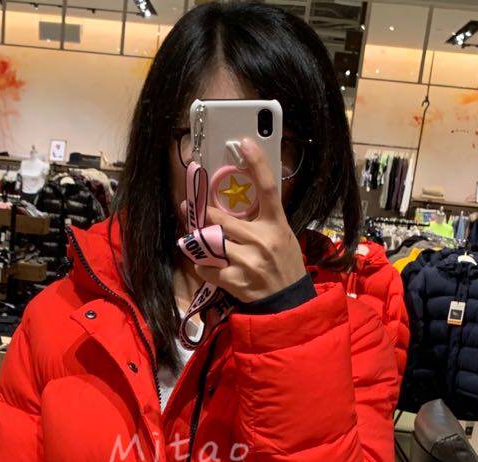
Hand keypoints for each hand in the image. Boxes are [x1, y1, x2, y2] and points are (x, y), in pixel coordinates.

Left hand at [185, 138, 306, 303]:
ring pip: (211, 242)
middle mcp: (262, 239)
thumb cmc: (284, 265)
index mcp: (277, 224)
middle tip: (189, 205)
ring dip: (199, 241)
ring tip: (194, 238)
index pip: (268, 188)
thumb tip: (240, 200)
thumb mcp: (282, 236)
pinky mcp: (236, 281)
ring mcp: (248, 261)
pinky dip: (203, 266)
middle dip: (202, 213)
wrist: (289, 303)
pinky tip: (207, 265)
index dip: (256, 163)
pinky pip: (207, 267)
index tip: (245, 143)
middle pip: (221, 218)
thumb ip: (263, 220)